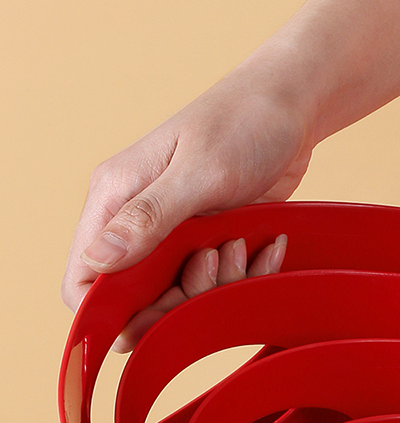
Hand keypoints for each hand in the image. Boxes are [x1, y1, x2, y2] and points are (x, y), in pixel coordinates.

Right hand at [62, 0, 399, 349]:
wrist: (292, 110)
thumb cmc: (240, 126)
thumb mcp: (198, 174)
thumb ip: (149, 219)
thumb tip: (98, 261)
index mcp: (116, 201)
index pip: (85, 280)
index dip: (111, 312)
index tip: (157, 312)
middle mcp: (141, 223)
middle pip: (143, 302)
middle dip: (184, 296)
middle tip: (216, 258)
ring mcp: (181, 236)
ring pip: (191, 297)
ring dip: (225, 282)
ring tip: (242, 239)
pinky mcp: (218, 242)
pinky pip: (231, 284)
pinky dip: (254, 273)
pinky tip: (270, 244)